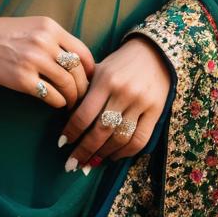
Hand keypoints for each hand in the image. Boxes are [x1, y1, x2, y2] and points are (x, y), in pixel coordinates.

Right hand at [0, 15, 95, 108]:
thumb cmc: (8, 34)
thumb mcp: (36, 26)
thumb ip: (56, 40)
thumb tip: (78, 62)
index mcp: (50, 28)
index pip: (82, 52)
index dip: (90, 70)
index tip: (90, 79)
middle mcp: (44, 43)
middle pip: (77, 71)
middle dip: (83, 87)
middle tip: (83, 96)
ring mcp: (33, 61)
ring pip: (67, 84)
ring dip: (72, 98)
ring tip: (71, 102)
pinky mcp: (22, 80)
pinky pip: (50, 95)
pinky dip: (58, 102)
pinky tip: (56, 102)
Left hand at [58, 35, 170, 171]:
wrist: (154, 52)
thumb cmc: (120, 62)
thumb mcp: (100, 69)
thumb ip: (85, 90)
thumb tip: (68, 118)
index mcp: (105, 80)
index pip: (84, 114)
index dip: (71, 132)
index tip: (62, 143)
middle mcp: (123, 92)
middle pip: (100, 131)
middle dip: (84, 151)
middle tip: (72, 164)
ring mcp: (141, 103)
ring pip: (119, 138)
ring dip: (103, 154)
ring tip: (91, 162)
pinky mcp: (156, 112)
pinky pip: (139, 140)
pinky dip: (124, 153)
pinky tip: (113, 156)